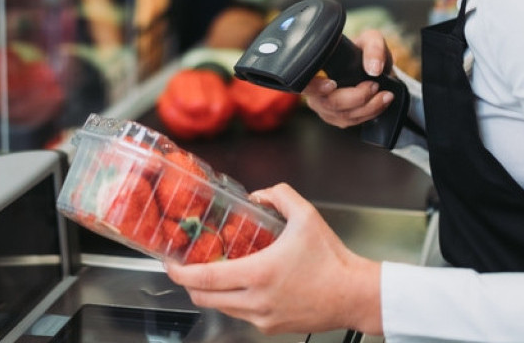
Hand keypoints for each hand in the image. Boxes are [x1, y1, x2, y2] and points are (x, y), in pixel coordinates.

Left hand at [164, 183, 381, 335]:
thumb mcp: (306, 216)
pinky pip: (241, 316)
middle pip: (204, 298)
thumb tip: (258, 195)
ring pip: (221, 308)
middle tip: (184, 267)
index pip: (203, 279)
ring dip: (210, 293)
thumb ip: (279, 195)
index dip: (178, 272)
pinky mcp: (272, 327)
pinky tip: (241, 285)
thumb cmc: (332, 260)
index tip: (168, 262)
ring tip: (212, 273)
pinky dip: (233, 302)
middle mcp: (256, 300)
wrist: (354, 295)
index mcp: (258, 273)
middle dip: (188, 284)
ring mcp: (263, 317)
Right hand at [301, 30, 394, 128]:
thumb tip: (374, 69)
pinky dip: (370, 114)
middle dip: (357, 98)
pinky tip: (380, 103)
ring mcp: (325, 108)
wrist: (371, 67)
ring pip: (344, 116)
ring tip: (385, 95)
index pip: (304, 83)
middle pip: (330, 104)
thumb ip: (374, 48)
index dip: (315, 87)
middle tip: (375, 85)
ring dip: (369, 108)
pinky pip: (352, 122)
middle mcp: (314, 92)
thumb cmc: (364, 51)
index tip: (332, 84)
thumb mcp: (371, 40)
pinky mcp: (337, 118)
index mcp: (313, 70)